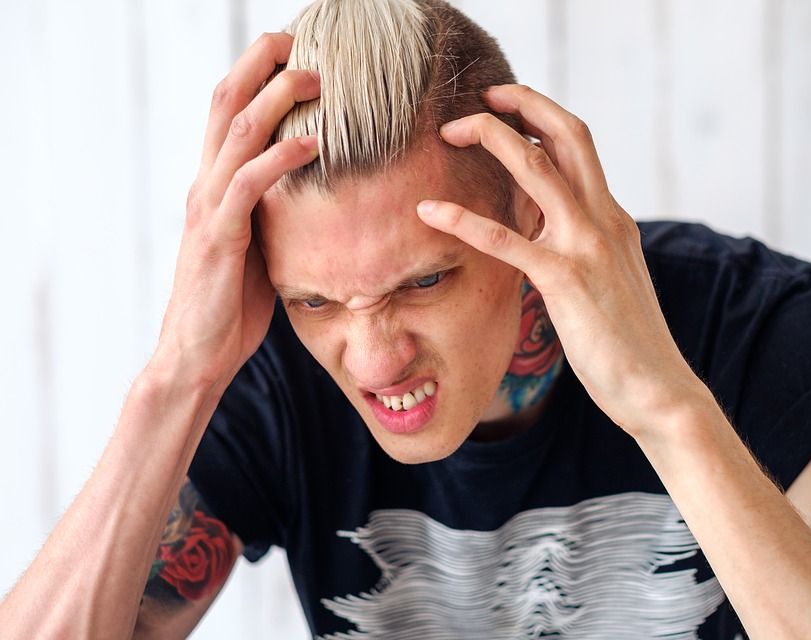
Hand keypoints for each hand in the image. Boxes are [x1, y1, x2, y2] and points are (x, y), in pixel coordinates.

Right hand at [154, 33, 319, 391]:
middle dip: (261, 63)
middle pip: (225, 102)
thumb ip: (273, 211)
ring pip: (236, 133)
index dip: (257, 73)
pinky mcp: (218, 237)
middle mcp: (205, 184)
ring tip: (317, 76)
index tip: (294, 49)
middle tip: (300, 39)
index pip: (229, 110)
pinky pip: (249, 186)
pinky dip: (281, 158)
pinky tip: (313, 142)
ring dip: (277, 98)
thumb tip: (313, 193)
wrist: (197, 353)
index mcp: (214, 183)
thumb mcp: (258, 244)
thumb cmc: (231, 302)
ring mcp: (208, 207)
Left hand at [417, 85, 712, 437]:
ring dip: (492, 138)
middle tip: (480, 97)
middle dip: (522, 104)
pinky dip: (464, 219)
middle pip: (566, 135)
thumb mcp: (610, 279)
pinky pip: (506, 239)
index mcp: (613, 218)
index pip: (579, 147)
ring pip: (536, 169)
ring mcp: (587, 246)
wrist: (656, 387)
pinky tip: (429, 211)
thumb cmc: (627, 341)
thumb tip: (549, 235)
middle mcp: (604, 220)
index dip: (541, 118)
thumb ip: (584, 248)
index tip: (506, 109)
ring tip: (450, 132)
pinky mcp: (565, 280)